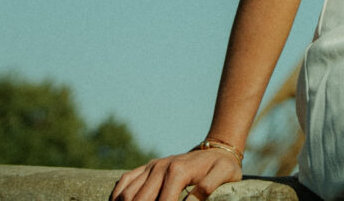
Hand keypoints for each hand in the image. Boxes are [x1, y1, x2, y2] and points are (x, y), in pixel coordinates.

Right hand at [110, 145, 240, 200]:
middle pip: (141, 199)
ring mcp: (152, 167)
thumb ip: (209, 187)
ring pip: (129, 192)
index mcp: (178, 171)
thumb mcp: (224, 174)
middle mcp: (160, 167)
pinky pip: (126, 180)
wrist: (216, 149)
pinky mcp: (147, 167)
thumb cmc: (223, 165)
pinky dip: (118, 195)